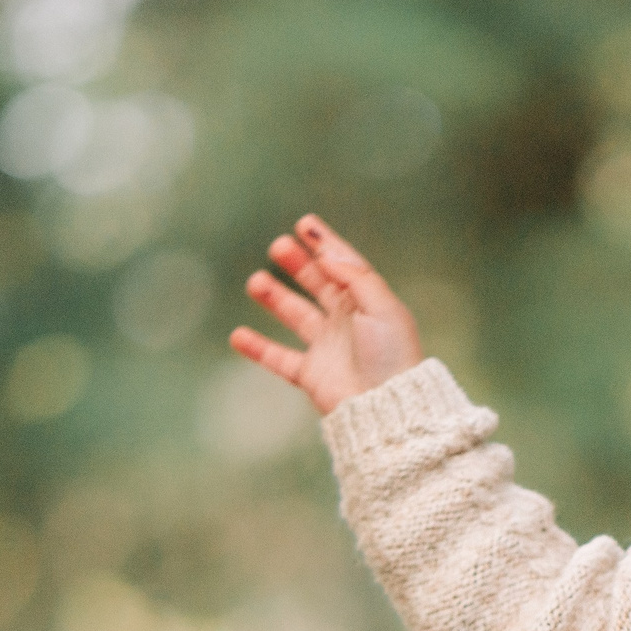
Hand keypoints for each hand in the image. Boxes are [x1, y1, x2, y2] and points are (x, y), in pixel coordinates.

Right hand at [228, 215, 422, 413]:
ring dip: (275, 298)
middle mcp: (346, 322)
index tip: (304, 224)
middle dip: (297, 264)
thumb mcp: (382, 308)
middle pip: (317, 284)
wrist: (386, 406)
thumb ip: (356, 277)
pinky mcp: (312, 374)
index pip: (343, 266)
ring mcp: (327, 347)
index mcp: (367, 303)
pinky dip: (258, 348)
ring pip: (295, 315)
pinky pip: (279, 358)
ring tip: (255, 282)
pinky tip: (237, 335)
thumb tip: (328, 254)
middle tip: (278, 246)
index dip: (325, 244)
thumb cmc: (392, 356)